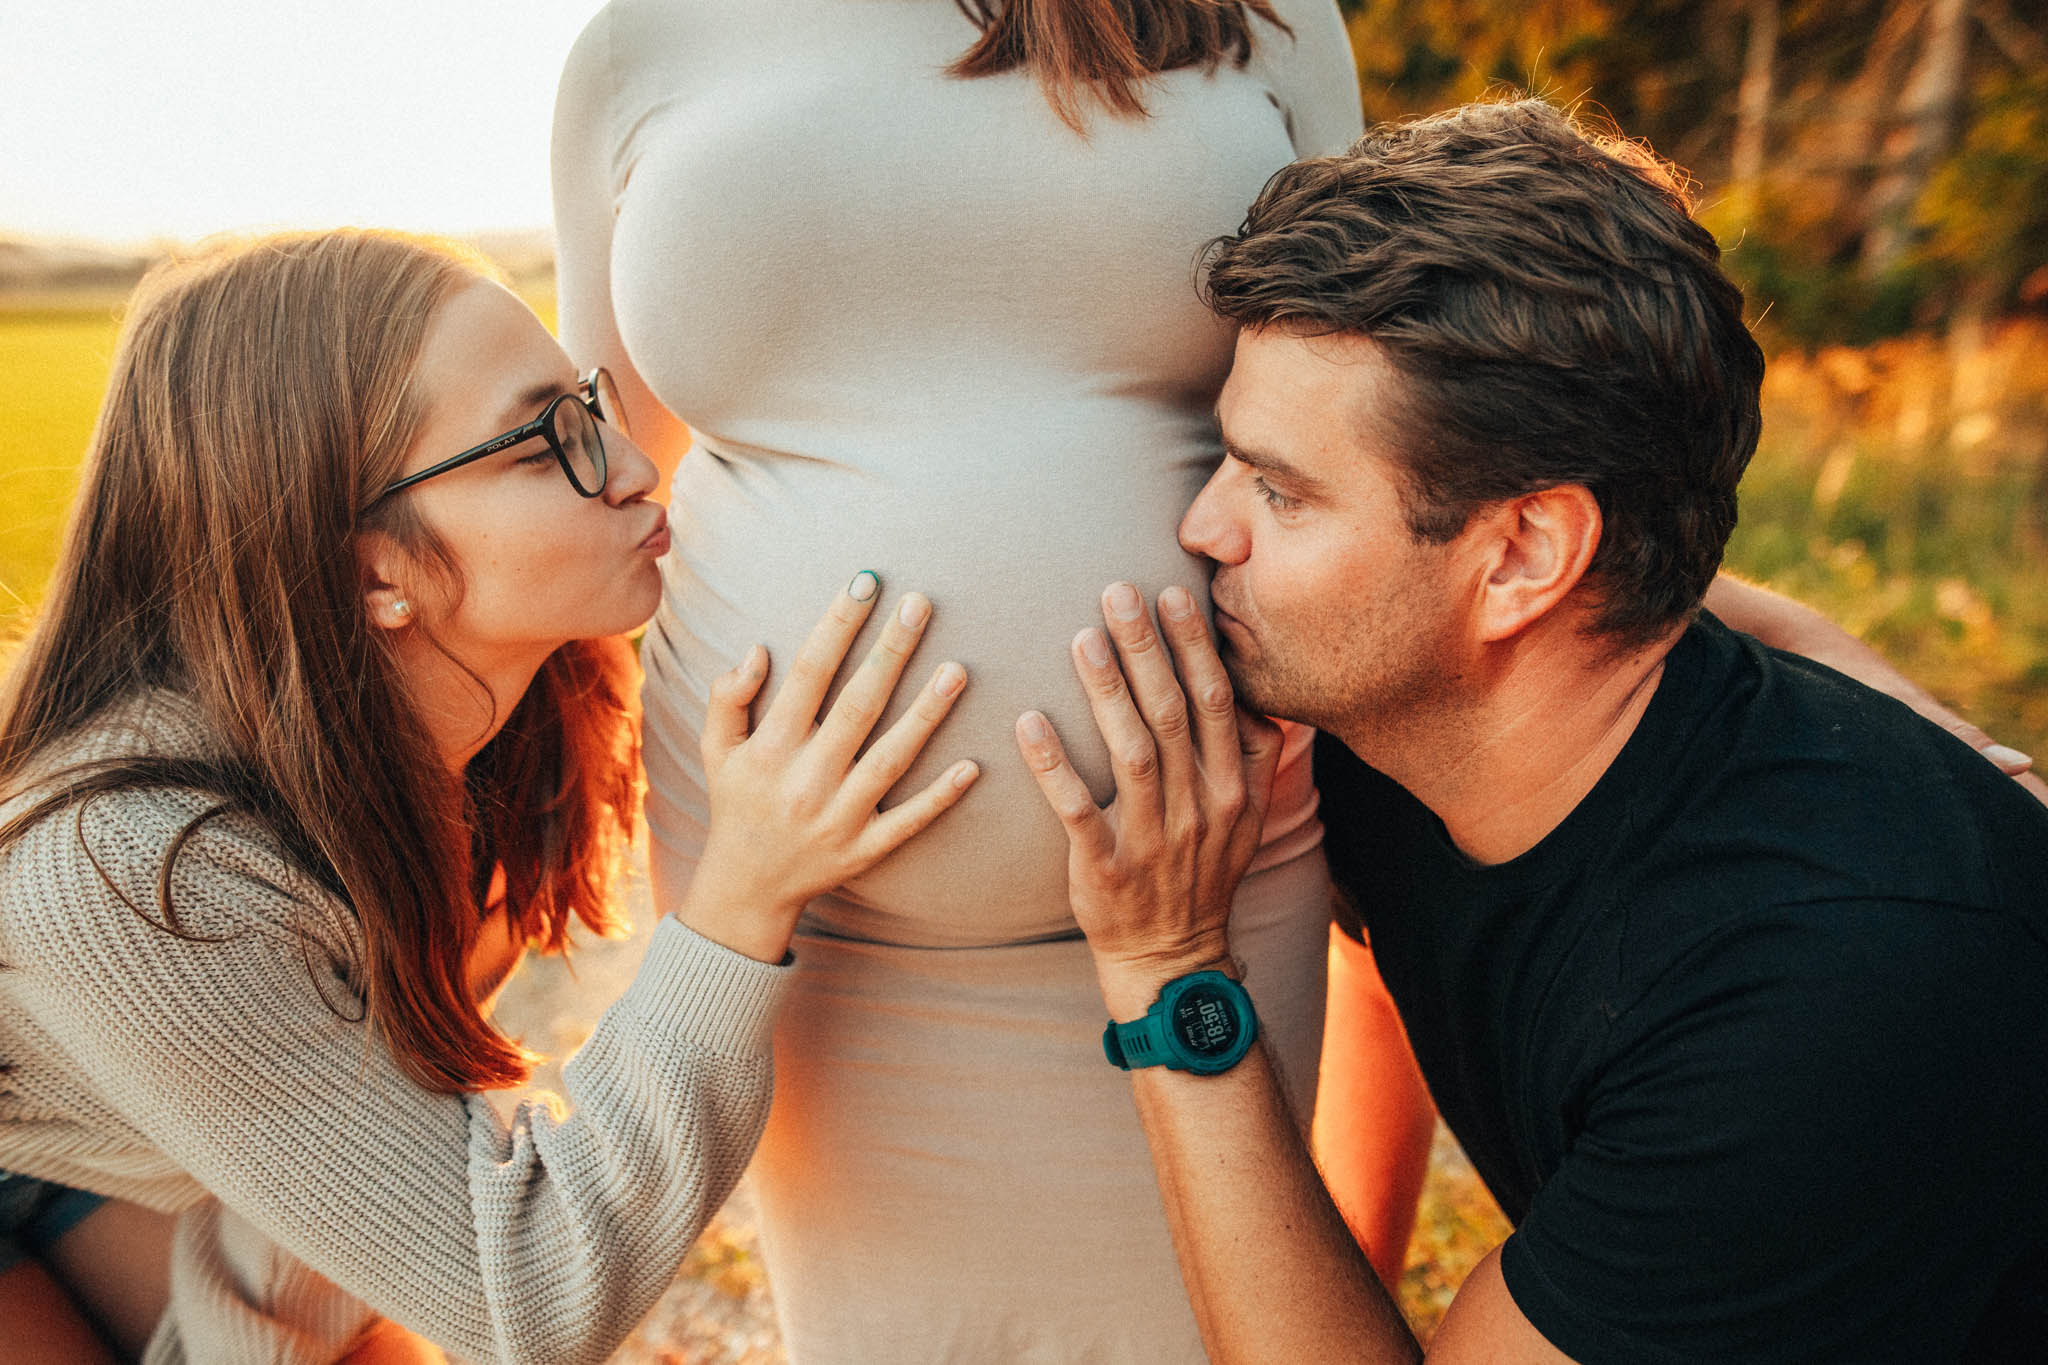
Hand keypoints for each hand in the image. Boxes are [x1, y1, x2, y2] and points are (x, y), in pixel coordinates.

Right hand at [678, 572, 978, 961]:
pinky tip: (974, 766)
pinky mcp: (865, 848)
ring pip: (892, 758)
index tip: (866, 583)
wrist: (745, 887)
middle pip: (859, 704)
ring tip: (958, 670)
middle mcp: (807, 777)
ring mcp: (840, 815)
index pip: (810, 671)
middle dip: (892, 651)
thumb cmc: (736, 802)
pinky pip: (909, 821)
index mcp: (772, 746)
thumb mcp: (716, 750)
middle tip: (922, 603)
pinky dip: (941, 796)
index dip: (838, 624)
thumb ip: (729, 697)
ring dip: (927, 714)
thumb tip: (758, 650)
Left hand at [1015, 583, 1284, 1016]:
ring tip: (1081, 638)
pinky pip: (1078, 811)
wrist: (1173, 958)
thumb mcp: (1247, 817)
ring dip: (1106, 691)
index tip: (1172, 593)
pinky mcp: (1107, 870)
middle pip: (1172, 713)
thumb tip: (1262, 692)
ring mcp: (1154, 841)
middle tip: (1117, 591)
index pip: (1216, 701)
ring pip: (1131, 753)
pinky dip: (1053, 765)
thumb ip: (1258, 756)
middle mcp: (1199, 808)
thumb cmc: (1203, 872)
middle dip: (1147, 648)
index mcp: (1233, 788)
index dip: (1194, 647)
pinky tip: (1028, 721)